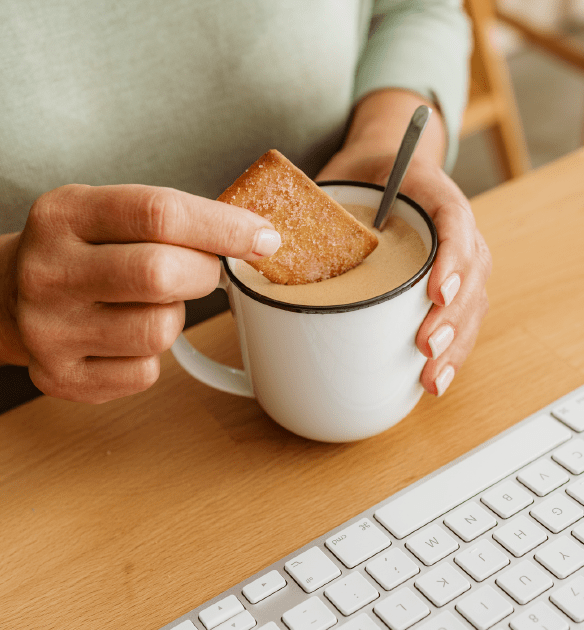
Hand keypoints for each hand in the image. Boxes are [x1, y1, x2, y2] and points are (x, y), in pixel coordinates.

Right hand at [1, 184, 279, 402]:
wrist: (6, 295)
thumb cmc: (81, 250)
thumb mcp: (107, 214)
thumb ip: (172, 221)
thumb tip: (255, 240)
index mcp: (66, 214)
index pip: (159, 214)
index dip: (224, 227)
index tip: (262, 238)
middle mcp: (49, 271)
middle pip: (161, 274)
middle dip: (203, 273)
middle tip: (200, 271)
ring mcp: (50, 329)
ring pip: (159, 330)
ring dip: (173, 317)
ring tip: (149, 304)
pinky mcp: (61, 377)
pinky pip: (146, 372)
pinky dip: (152, 354)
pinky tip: (124, 337)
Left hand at [317, 150, 491, 396]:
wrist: (382, 166)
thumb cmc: (359, 176)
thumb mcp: (335, 178)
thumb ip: (312, 208)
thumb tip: (258, 256)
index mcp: (427, 189)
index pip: (453, 218)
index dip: (452, 257)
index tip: (435, 293)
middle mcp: (450, 225)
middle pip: (473, 269)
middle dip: (453, 315)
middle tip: (426, 346)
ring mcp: (455, 254)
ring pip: (472, 298)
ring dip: (456, 342)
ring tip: (432, 376)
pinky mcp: (447, 279)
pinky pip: (461, 313)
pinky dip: (452, 347)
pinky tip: (436, 375)